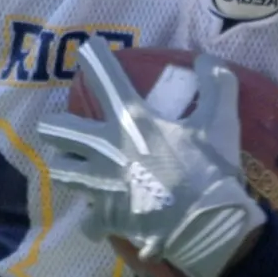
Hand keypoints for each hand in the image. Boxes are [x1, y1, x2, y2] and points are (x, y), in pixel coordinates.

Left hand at [33, 39, 265, 276]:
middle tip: (65, 128)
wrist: (207, 227)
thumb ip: (216, 84)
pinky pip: (87, 221)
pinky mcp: (104, 218)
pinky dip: (94, 221)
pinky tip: (101, 218)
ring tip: (77, 168)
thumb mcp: (221, 120)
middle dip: (56, 126)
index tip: (89, 49)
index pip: (104, 76)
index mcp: (131, 119)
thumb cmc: (210, 169)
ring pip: (60, 172)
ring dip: (68, 168)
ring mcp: (100, 185)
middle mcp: (105, 148)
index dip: (93, 56)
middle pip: (57, 129)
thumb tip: (205, 59)